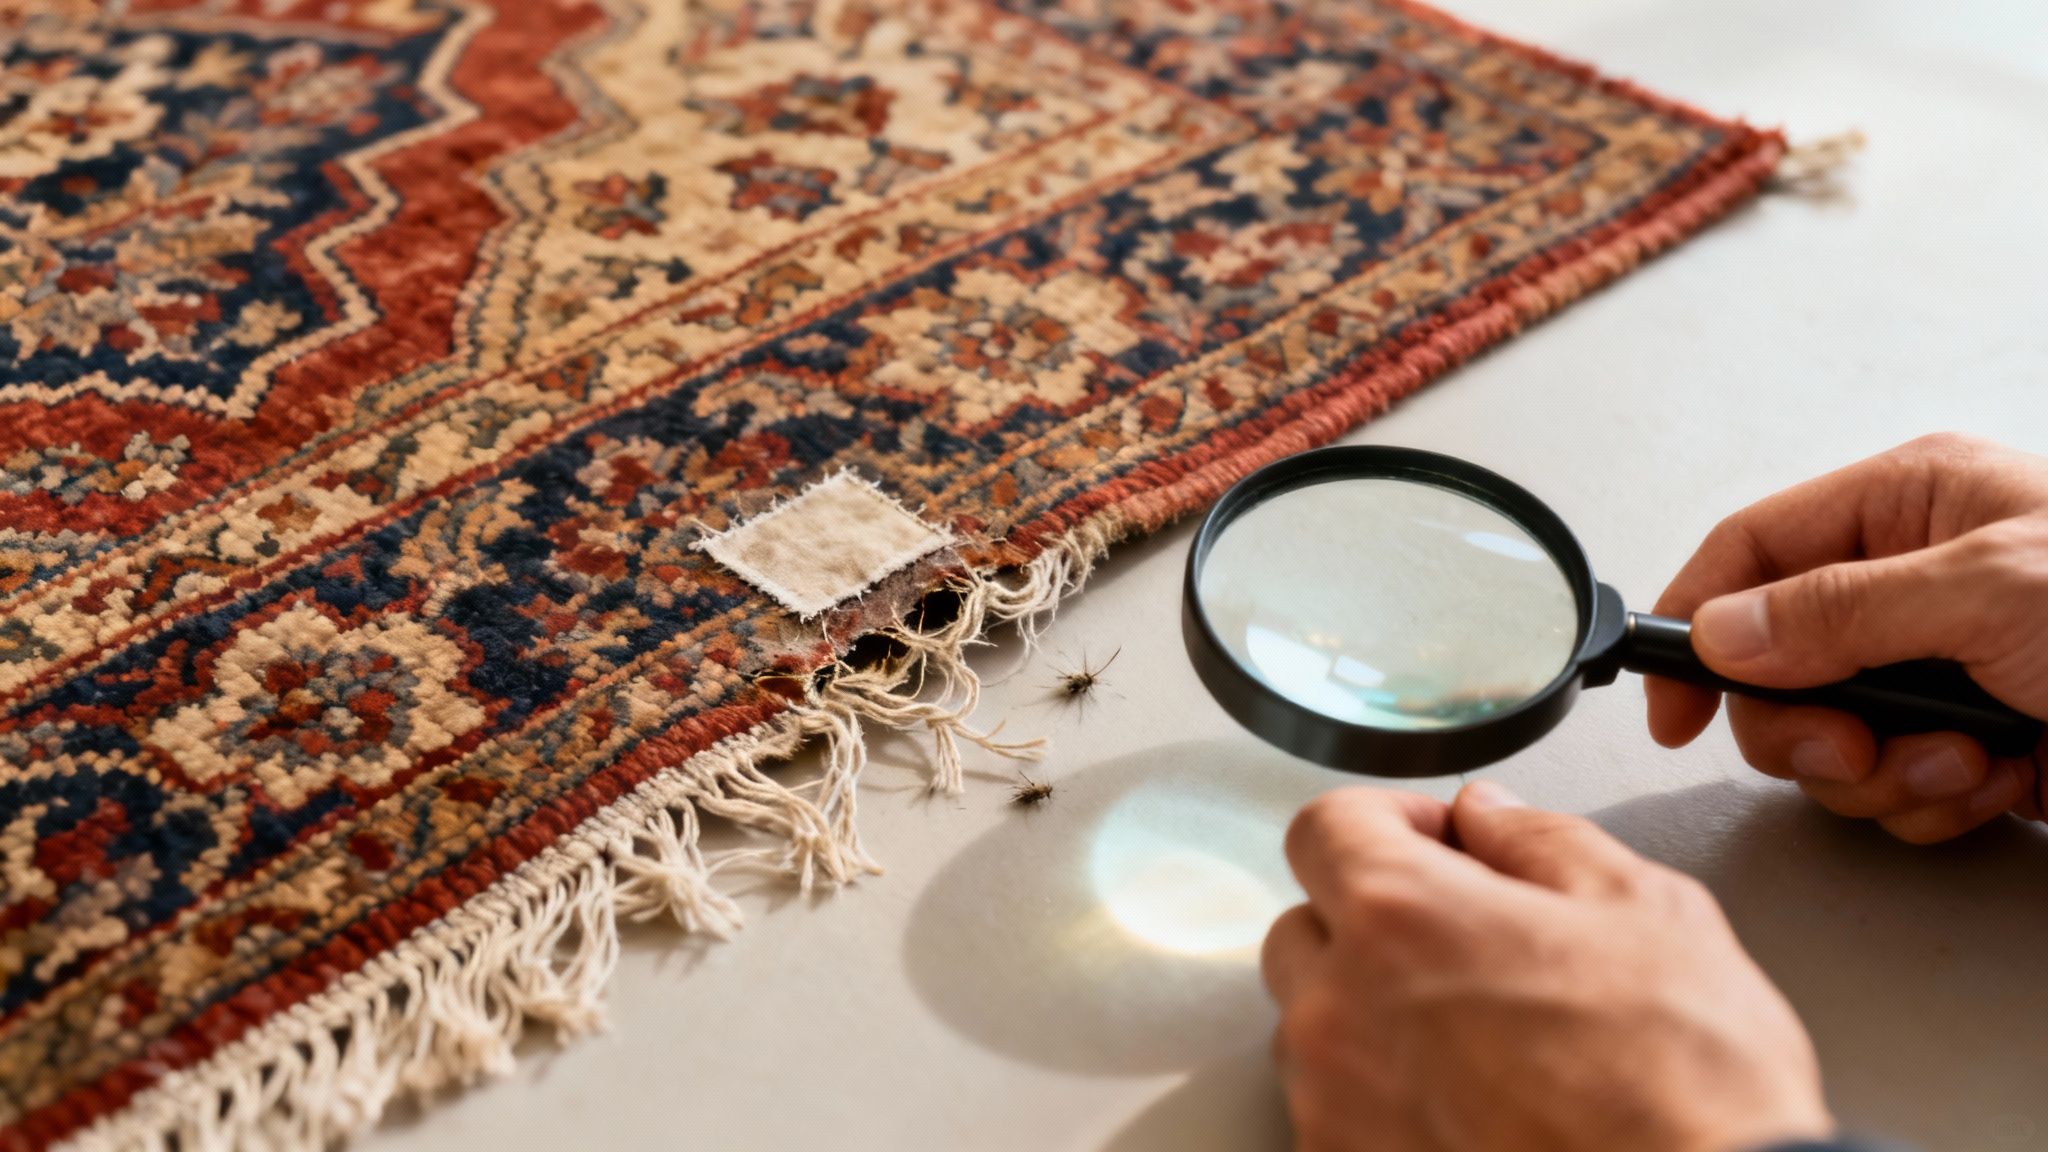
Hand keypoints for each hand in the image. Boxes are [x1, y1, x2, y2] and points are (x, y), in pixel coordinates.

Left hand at [1263, 783, 1829, 1151]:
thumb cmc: (1687, 1085)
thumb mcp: (1644, 912)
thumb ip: (1541, 842)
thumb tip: (1489, 815)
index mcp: (1401, 917)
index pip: (1324, 828)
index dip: (1386, 820)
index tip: (1436, 841)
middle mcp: (1340, 1011)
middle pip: (1305, 929)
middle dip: (1371, 921)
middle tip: (1465, 944)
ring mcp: (1333, 1106)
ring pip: (1315, 1029)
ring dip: (1373, 1017)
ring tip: (1481, 1043)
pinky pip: (1335, 1114)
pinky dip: (1382, 1102)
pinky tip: (1473, 1110)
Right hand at [1648, 433, 2047, 842]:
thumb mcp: (1985, 593)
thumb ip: (1836, 611)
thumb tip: (1720, 630)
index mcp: (1909, 506)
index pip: (1752, 550)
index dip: (1694, 622)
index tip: (1672, 706)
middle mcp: (1914, 583)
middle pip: (1777, 665)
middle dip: (1810, 727)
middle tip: (1856, 750)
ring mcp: (1944, 665)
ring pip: (1831, 737)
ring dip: (1884, 774)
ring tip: (1965, 765)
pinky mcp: (1976, 738)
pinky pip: (1896, 785)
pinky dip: (1936, 802)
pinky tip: (1999, 783)